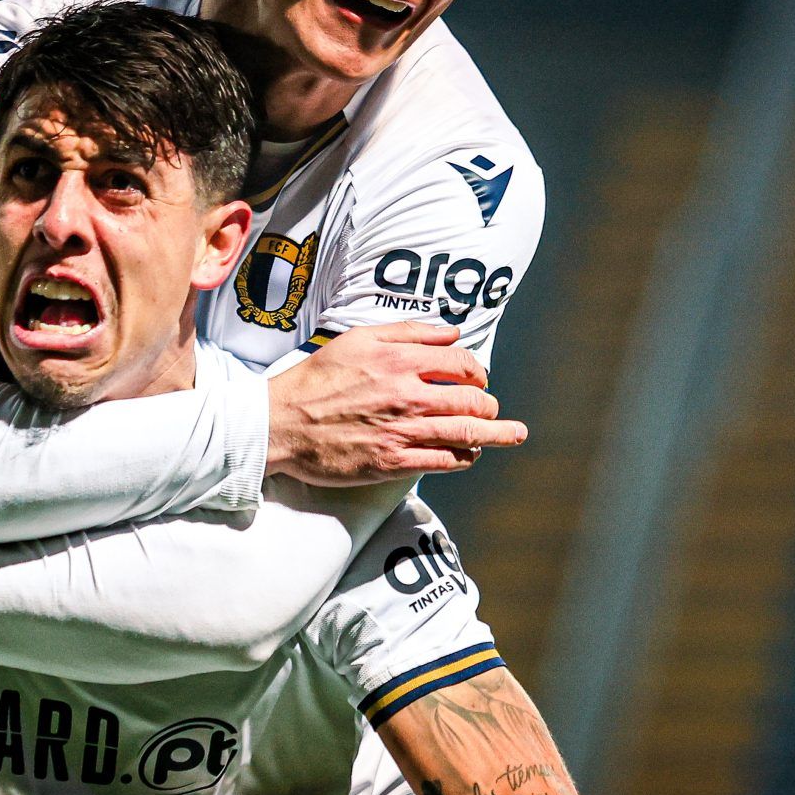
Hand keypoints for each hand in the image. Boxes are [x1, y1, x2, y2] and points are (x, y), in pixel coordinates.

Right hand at [266, 324, 526, 485]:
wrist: (281, 423)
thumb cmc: (315, 379)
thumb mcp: (357, 339)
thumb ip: (408, 332)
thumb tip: (451, 333)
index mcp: (400, 361)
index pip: (462, 365)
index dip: (478, 371)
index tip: (478, 378)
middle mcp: (407, 396)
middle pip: (472, 401)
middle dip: (488, 404)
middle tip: (490, 408)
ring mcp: (402, 432)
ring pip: (466, 434)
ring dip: (495, 434)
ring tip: (513, 434)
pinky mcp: (393, 462)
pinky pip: (443, 460)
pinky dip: (463, 456)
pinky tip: (469, 454)